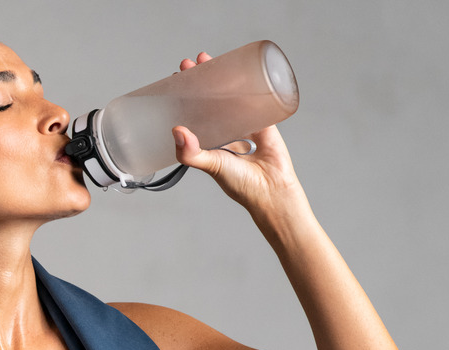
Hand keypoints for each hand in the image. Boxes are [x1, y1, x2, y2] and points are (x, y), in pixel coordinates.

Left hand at [173, 53, 304, 216]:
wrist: (273, 191)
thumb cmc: (240, 184)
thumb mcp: (211, 165)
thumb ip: (192, 153)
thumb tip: (176, 130)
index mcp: (208, 140)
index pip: (191, 112)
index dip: (183, 95)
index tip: (175, 78)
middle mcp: (223, 130)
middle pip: (209, 98)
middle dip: (199, 79)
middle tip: (190, 63)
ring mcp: (244, 124)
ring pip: (230, 95)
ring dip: (221, 76)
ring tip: (207, 59)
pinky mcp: (264, 121)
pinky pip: (256, 98)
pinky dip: (249, 84)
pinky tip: (241, 68)